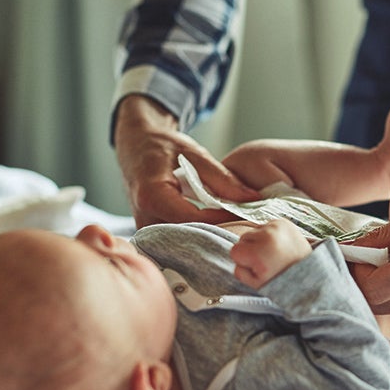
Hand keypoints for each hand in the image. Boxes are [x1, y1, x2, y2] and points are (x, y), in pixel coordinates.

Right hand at [114, 95, 260, 227]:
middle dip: (218, 232)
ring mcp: (146, 229)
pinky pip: (178, 241)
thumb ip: (223, 179)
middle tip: (245, 226)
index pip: (193, 218)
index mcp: (151, 195)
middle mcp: (144, 217)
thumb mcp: (195, 155)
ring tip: (233, 226)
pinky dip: (199, 235)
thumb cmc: (163, 146)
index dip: (222, 219)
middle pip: (187, 236)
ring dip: (209, 236)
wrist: (136, 146)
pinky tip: (216, 227)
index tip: (246, 214)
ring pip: (183, 242)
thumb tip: (254, 199)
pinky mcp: (151, 234)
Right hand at [230, 219, 311, 287]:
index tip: (258, 266)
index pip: (235, 251)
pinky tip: (279, 245)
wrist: (310, 270)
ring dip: (260, 240)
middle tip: (266, 260)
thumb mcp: (256, 284)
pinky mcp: (283, 221)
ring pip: (254, 231)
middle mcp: (267, 235)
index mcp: (259, 253)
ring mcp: (276, 226)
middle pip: (243, 238)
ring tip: (273, 252)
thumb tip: (236, 256)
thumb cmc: (281, 279)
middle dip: (251, 249)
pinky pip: (266, 226)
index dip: (244, 261)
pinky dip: (270, 235)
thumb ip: (239, 272)